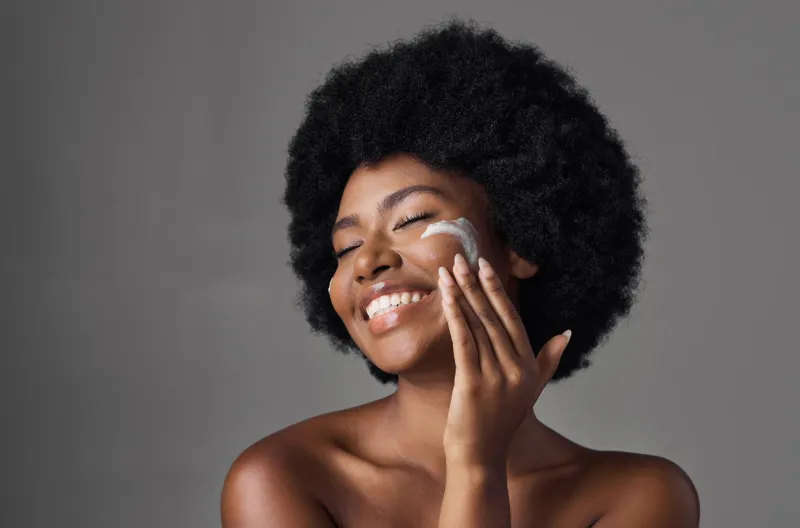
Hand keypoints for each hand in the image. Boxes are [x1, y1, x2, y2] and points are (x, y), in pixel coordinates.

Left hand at [438, 253, 571, 467]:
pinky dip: (455, 317)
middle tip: (461, 257)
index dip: (497, 290)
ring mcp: (497, 377)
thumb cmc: (500, 421)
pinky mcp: (474, 384)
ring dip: (461, 295)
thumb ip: (549, 361)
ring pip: (477, 326)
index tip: (485, 265)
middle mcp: (517, 369)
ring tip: (447, 271)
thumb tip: (567, 333)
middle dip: (476, 284)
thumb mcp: (531, 389)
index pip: (512, 319)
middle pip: (493, 317)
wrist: (481, 457)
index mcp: (530, 366)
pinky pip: (464, 342)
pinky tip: (446, 297)